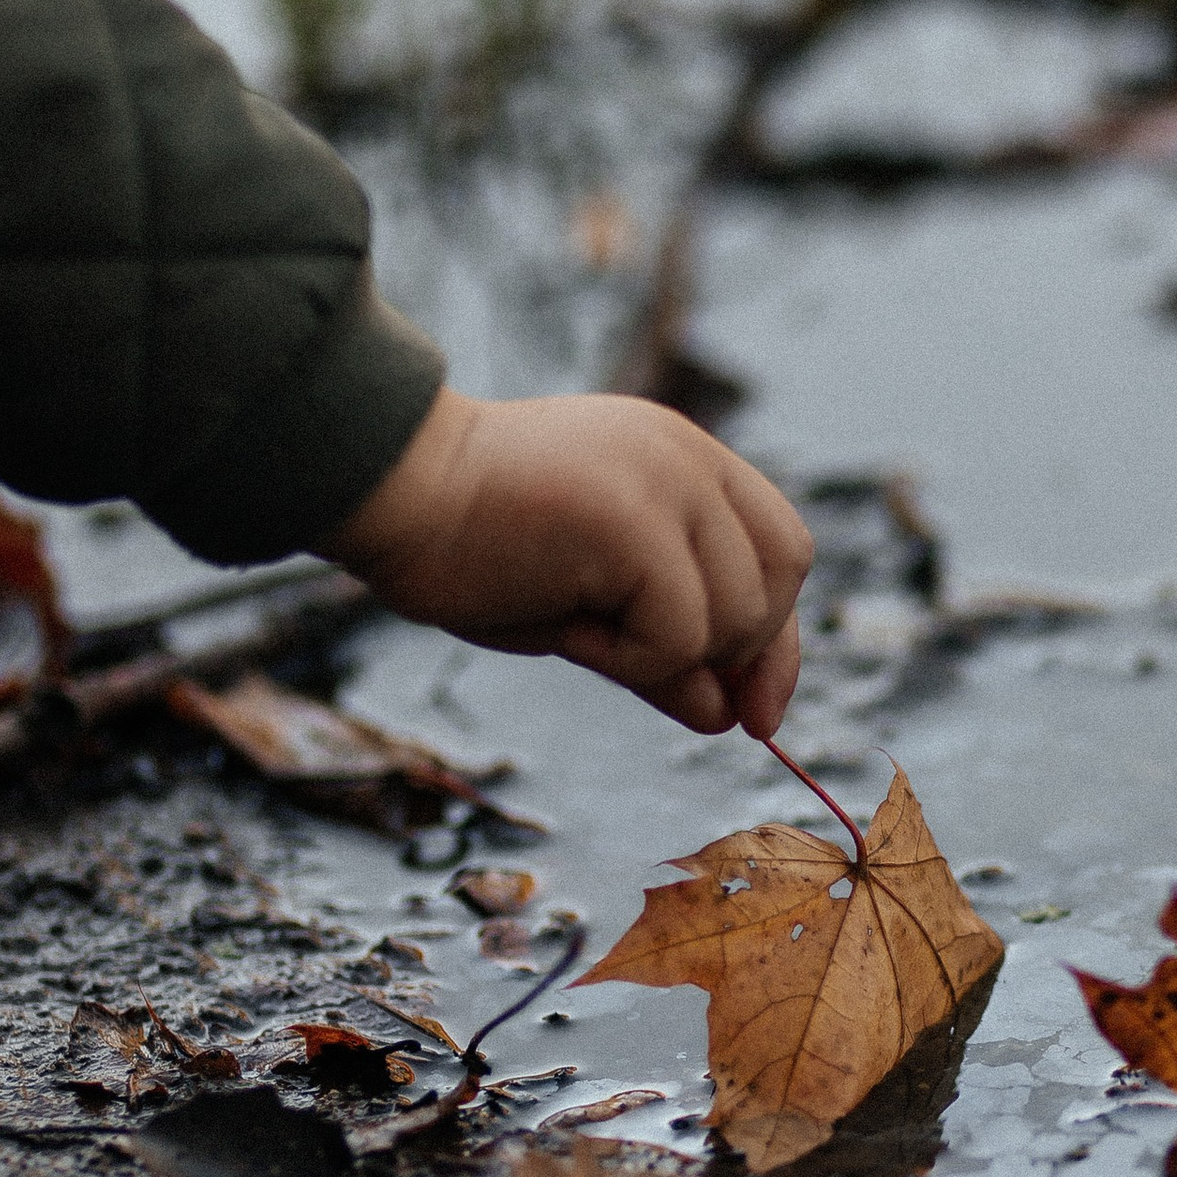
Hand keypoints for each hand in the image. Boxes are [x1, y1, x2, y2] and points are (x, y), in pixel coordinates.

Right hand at [320, 388, 812, 736]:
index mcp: (686, 461)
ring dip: (662, 656)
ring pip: (738, 617)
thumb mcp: (590, 607)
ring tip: (577, 624)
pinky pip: (681, 635)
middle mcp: (691, 460)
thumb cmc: (473, 549)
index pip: (782, 549)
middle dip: (734, 653)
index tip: (752, 712)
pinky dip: (628, 660)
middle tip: (646, 671)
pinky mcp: (637, 521)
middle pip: (780, 582)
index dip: (776, 636)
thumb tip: (728, 716)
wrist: (394, 494)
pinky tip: (565, 626)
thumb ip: (665, 651)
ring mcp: (669, 482)